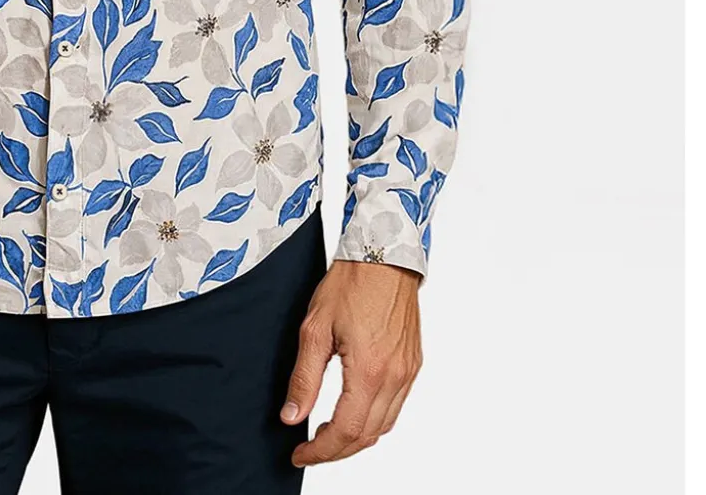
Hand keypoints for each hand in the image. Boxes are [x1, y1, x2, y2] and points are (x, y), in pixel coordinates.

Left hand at [280, 257, 422, 465]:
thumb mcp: (315, 328)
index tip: (300, 453)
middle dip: (336, 450)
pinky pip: (396, 405)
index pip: (346, 431)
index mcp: (370, 371)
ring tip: (327, 435)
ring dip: (357, 438)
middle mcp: (395, 376)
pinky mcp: (413, 363)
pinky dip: (375, 419)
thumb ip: (304, 377)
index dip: (321, 451)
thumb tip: (292, 416)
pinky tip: (354, 411)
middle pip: (368, 436)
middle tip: (309, 449)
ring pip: (385, 425)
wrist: (383, 253)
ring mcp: (408, 371)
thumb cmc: (351, 282)